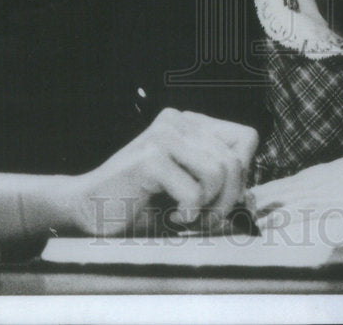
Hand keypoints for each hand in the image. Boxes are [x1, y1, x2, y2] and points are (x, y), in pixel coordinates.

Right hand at [60, 108, 258, 236]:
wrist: (87, 210)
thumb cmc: (140, 205)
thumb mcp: (188, 190)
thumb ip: (220, 187)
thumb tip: (255, 202)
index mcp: (190, 123)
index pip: (246, 139)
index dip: (243, 174)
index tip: (220, 199)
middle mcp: (178, 121)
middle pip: (235, 160)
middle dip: (228, 200)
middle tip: (205, 220)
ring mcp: (163, 135)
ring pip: (219, 173)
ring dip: (209, 208)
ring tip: (187, 217)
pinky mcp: (150, 156)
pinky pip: (195, 191)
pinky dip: (188, 214)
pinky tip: (170, 217)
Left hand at [249, 129, 342, 227]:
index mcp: (333, 170)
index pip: (295, 179)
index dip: (274, 188)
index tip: (255, 196)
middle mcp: (329, 178)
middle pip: (288, 187)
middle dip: (264, 197)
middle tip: (240, 205)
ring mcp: (335, 190)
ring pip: (293, 200)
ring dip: (270, 209)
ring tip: (248, 217)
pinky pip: (309, 214)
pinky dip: (288, 220)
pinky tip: (274, 226)